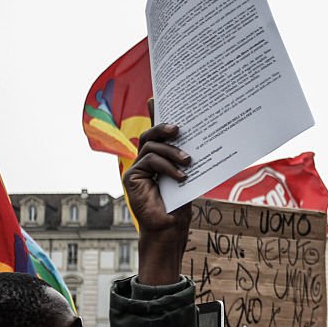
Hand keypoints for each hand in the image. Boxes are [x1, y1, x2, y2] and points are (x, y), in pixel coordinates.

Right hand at [123, 100, 192, 283]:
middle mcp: (144, 160)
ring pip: (150, 146)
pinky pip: (148, 161)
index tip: (158, 96)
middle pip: (149, 135)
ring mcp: (136, 168)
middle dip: (163, 127)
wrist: (171, 229)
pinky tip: (181, 176)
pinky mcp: (132, 177)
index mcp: (158, 158)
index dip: (155, 113)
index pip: (157, 132)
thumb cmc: (182, 203)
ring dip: (171, 151)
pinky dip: (167, 167)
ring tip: (188, 161)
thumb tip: (195, 135)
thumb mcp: (188, 174)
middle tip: (179, 128)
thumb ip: (185, 156)